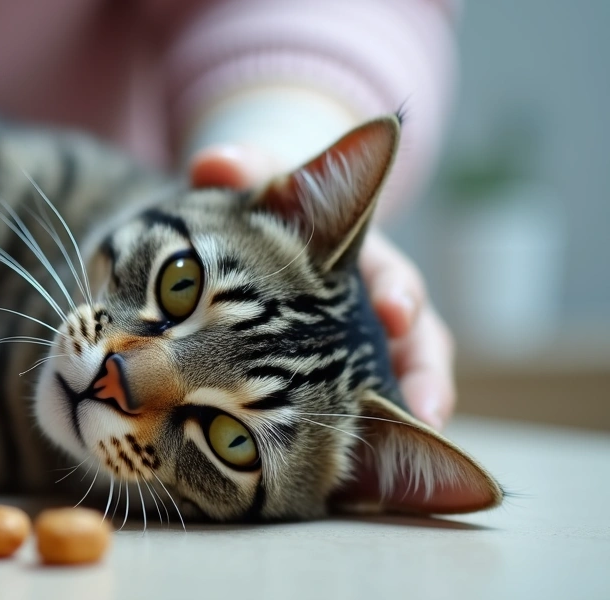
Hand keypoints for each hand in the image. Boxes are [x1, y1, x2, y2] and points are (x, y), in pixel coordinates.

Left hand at [189, 145, 454, 428]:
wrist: (262, 232)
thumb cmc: (266, 207)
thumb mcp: (258, 180)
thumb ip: (242, 169)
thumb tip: (214, 161)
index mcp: (363, 258)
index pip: (392, 276)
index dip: (398, 294)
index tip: (394, 311)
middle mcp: (373, 307)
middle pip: (416, 343)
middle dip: (422, 375)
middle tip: (425, 408)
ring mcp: (361, 346)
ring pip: (398, 382)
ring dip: (408, 415)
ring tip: (409, 446)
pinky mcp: (340, 381)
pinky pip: (360, 412)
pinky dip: (363, 441)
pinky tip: (352, 478)